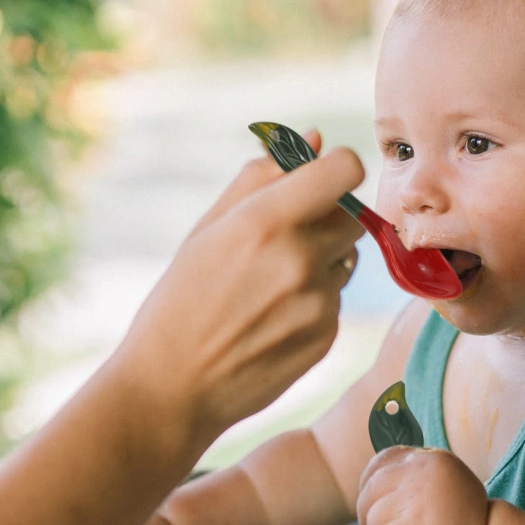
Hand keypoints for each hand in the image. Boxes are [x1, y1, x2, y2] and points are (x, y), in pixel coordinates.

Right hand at [108, 132, 364, 456]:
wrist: (173, 387)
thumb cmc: (181, 300)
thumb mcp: (208, 229)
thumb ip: (262, 178)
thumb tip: (316, 137)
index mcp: (266, 221)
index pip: (345, 170)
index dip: (337, 168)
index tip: (321, 179)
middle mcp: (300, 259)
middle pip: (352, 217)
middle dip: (328, 219)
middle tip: (284, 239)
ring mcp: (318, 302)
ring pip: (346, 260)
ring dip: (320, 263)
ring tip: (268, 288)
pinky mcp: (327, 336)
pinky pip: (335, 300)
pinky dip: (313, 301)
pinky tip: (271, 319)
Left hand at [356, 447, 488, 524]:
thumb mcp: (440, 486)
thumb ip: (414, 477)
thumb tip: (370, 481)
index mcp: (431, 458)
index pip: (382, 460)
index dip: (369, 485)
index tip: (373, 505)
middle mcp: (425, 469)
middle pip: (371, 490)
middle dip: (370, 516)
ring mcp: (420, 496)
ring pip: (373, 519)